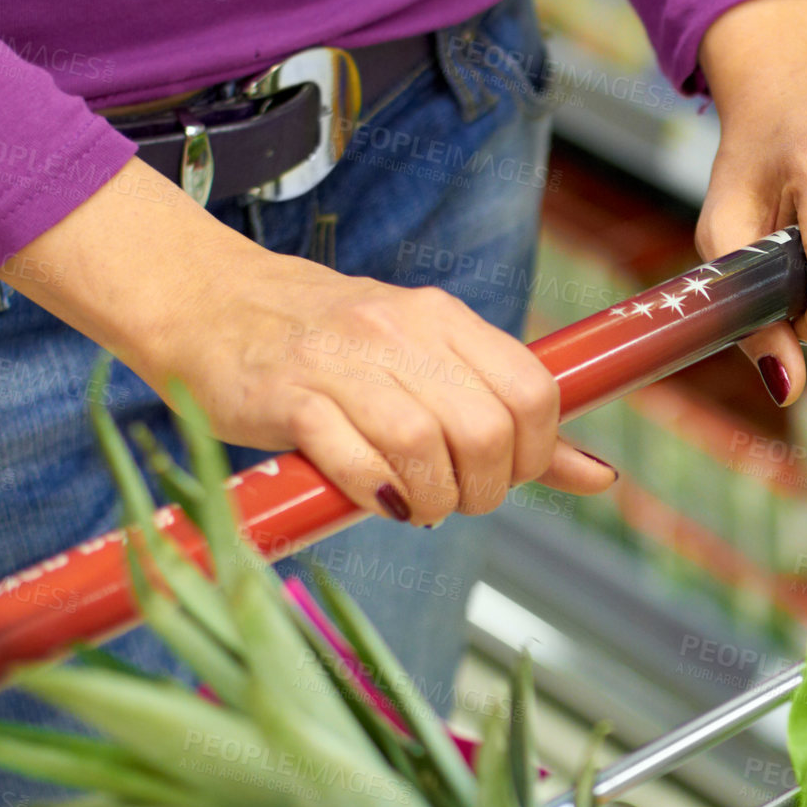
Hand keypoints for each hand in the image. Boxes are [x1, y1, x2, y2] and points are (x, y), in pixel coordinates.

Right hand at [7, 158, 614, 524]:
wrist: (206, 303)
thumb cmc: (330, 342)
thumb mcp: (427, 359)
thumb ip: (510, 414)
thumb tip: (599, 478)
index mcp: (442, 318)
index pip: (533, 391)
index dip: (536, 452)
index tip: (508, 473)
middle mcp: (398, 331)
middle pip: (486, 429)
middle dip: (486, 487)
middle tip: (459, 498)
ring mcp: (340, 362)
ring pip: (424, 448)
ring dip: (433, 499)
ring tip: (418, 503)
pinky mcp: (286, 398)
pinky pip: (354, 461)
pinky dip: (378, 495)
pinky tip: (377, 498)